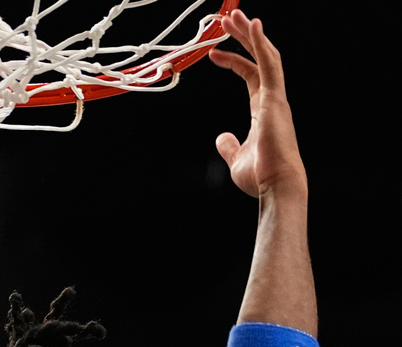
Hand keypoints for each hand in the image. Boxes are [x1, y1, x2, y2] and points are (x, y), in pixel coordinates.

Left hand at [209, 10, 305, 197]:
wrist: (275, 186)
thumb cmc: (261, 176)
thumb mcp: (235, 158)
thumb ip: (229, 145)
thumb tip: (221, 137)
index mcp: (263, 111)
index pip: (250, 76)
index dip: (233, 62)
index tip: (214, 54)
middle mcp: (272, 100)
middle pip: (259, 60)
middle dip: (244, 38)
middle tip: (228, 21)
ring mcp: (275, 98)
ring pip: (265, 56)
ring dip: (250, 35)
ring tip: (235, 16)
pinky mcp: (274, 100)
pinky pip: (269, 65)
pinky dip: (260, 44)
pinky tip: (252, 25)